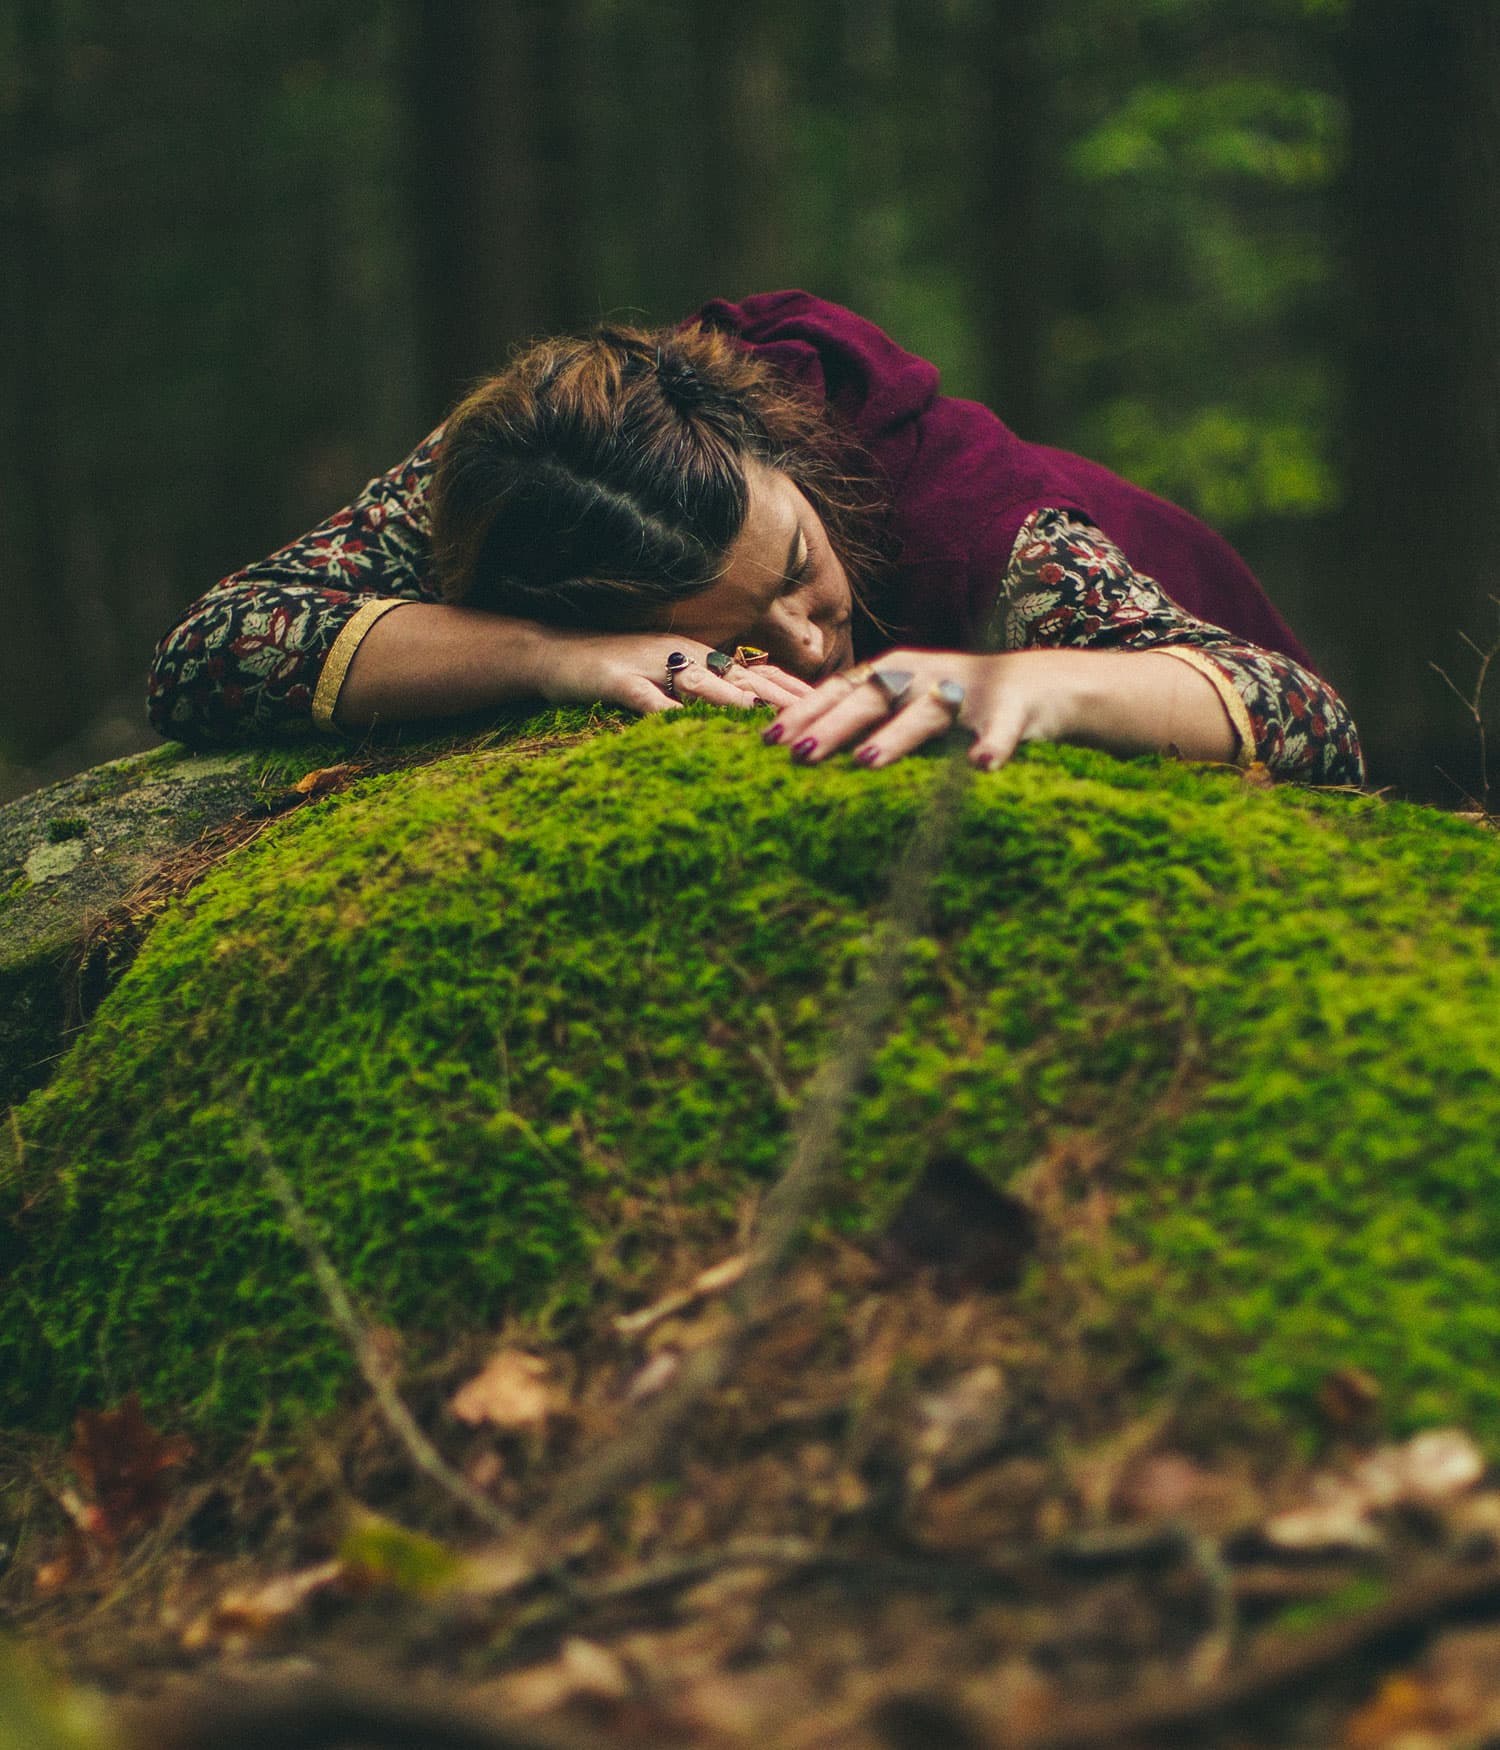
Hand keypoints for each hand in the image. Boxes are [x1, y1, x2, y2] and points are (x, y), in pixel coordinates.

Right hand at [527, 627, 811, 716]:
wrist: (555, 653)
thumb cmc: (618, 669)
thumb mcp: (670, 675)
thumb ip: (709, 689)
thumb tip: (752, 709)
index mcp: (701, 653)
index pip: (758, 669)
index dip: (793, 686)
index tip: (833, 704)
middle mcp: (684, 654)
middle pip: (740, 674)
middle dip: (779, 695)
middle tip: (817, 716)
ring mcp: (651, 665)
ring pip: (698, 682)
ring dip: (730, 701)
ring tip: (761, 721)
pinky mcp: (617, 680)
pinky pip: (645, 698)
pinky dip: (665, 714)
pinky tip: (681, 730)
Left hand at [762, 649, 1073, 770]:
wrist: (1039, 687)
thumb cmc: (955, 704)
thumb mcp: (903, 707)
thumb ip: (860, 720)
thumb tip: (795, 746)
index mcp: (894, 674)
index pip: (842, 690)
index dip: (807, 712)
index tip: (769, 739)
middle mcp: (924, 677)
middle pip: (875, 698)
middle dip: (836, 724)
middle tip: (801, 753)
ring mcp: (968, 693)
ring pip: (929, 713)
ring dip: (897, 735)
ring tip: (867, 761)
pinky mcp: (1013, 711)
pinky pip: (1002, 731)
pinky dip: (992, 746)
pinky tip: (980, 765)